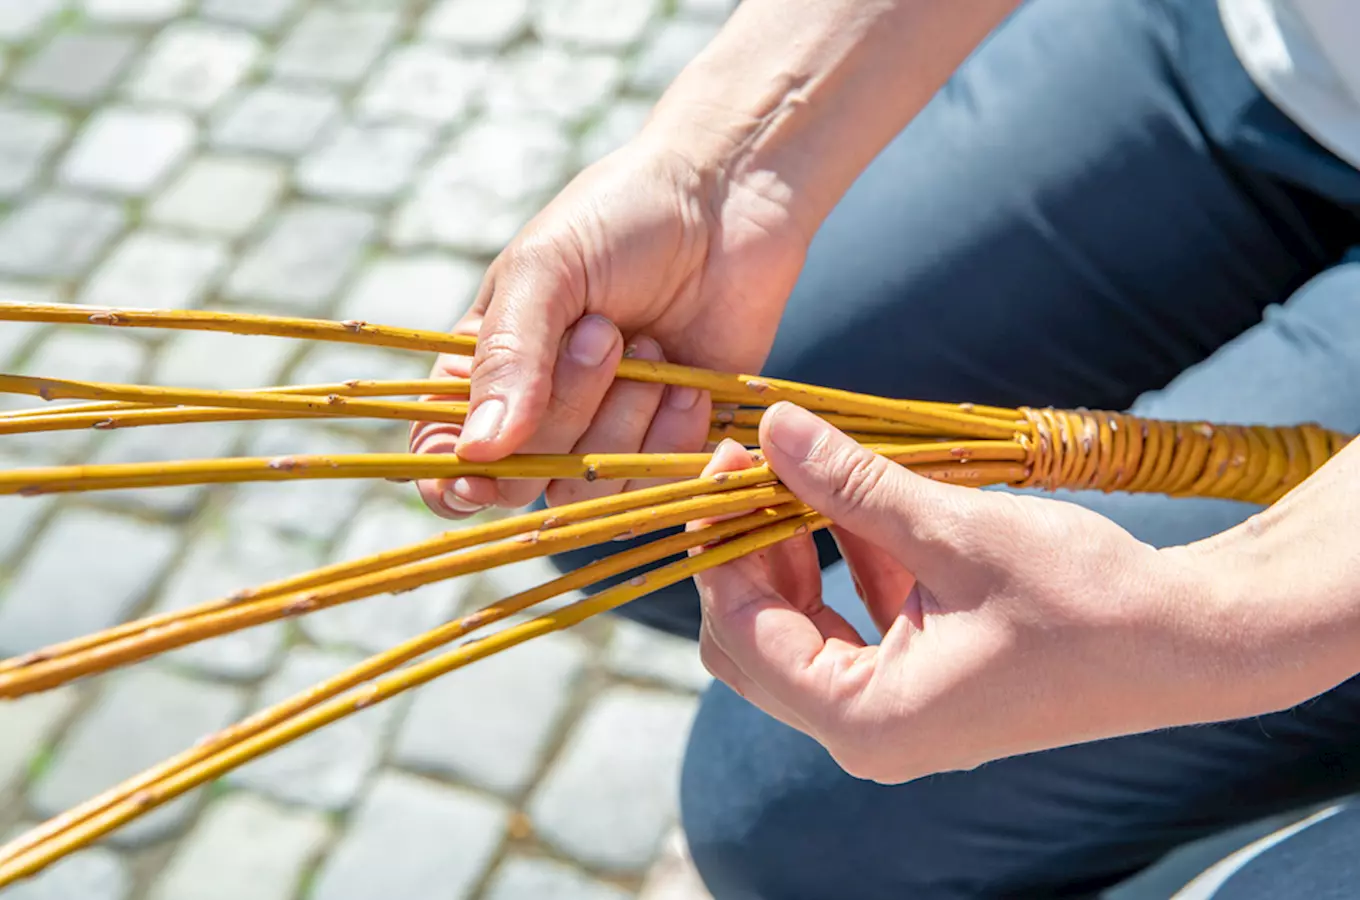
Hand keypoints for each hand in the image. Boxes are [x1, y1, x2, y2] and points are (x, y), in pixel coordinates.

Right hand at [410, 133, 808, 517]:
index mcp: (483, 371)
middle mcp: (538, 416)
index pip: (441, 464)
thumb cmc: (621, 218)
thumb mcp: (546, 269)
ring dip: (622, 424)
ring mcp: (605, 435)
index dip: (455, 482)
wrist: (728, 201)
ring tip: (651, 346)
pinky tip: (687, 380)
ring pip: (587, 490)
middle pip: (521, 479)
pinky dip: (671, 438)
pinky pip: (653, 486)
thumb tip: (477, 454)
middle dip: (564, 411)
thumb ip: (507, 357)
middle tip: (604, 331)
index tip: (481, 467)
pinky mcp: (670, 446)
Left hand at [692, 403, 1293, 784]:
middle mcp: (866, 735)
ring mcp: (892, 717)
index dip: (722, 544)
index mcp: (866, 719)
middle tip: (755, 464)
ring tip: (809, 475)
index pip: (742, 632)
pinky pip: (847, 629)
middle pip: (754, 641)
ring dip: (792, 556)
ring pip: (795, 632)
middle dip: (748, 552)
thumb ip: (852, 483)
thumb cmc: (1084, 597)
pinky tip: (863, 513)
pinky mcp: (918, 689)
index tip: (725, 462)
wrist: (1186, 641)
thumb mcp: (955, 530)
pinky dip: (840, 571)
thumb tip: (772, 426)